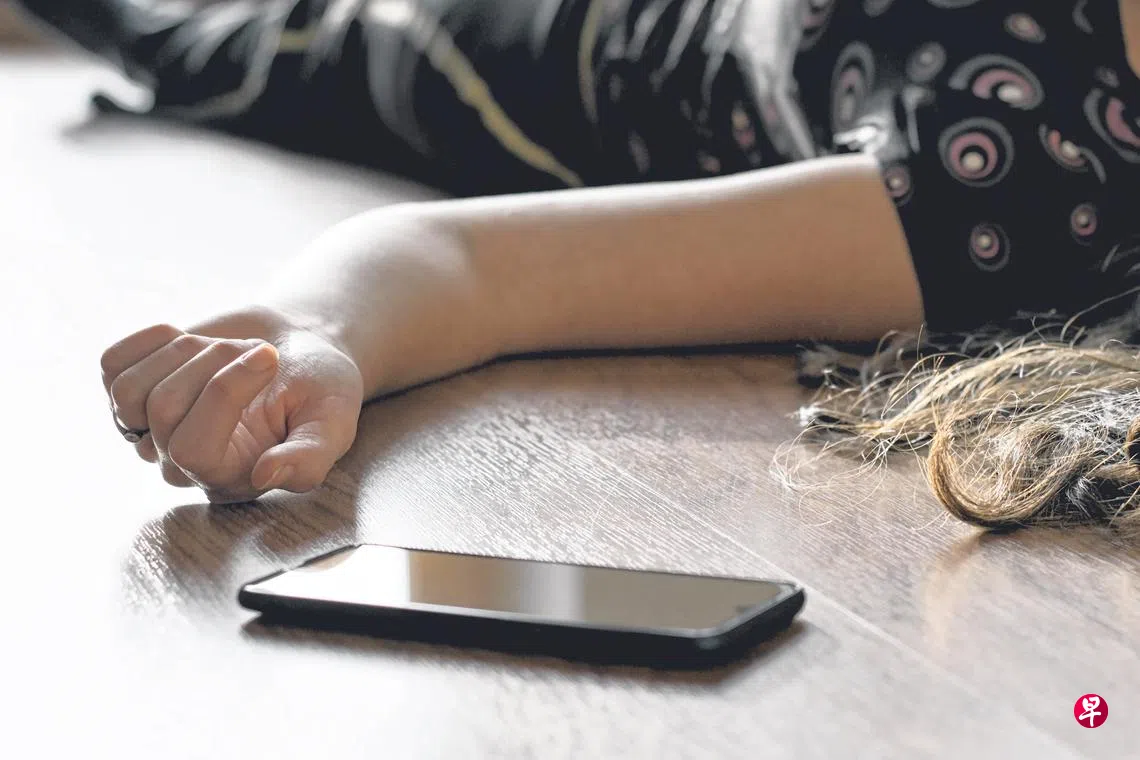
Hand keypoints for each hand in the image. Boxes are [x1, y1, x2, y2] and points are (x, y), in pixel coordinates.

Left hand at [100, 314, 363, 502]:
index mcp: (228, 476)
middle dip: (214, 362)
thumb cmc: (320, 389)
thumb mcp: (333, 423)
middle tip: (256, 351)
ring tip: (224, 349)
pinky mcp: (133, 389)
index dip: (224, 395)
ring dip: (182, 351)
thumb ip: (309, 459)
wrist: (299, 348)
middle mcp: (181, 461)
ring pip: (128, 391)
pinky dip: (151, 339)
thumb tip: (265, 476)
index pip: (193, 449)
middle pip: (162, 410)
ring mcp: (150, 426)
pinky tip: (188, 338)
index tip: (268, 356)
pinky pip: (112, 365)